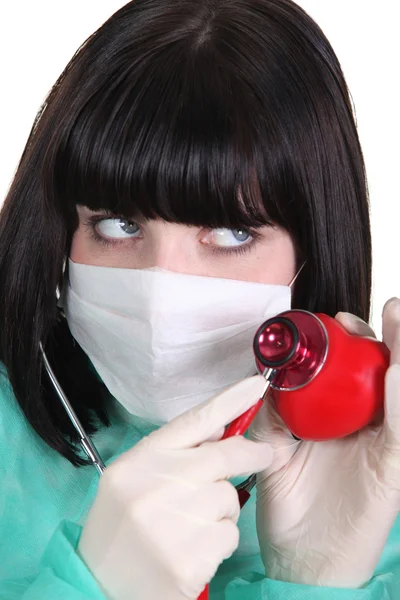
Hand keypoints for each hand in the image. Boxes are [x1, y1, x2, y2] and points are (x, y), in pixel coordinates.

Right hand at [78, 375, 272, 599]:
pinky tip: (192, 550)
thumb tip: (220, 427)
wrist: (98, 586)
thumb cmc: (120, 526)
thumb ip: (173, 450)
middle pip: (223, 455)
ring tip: (189, 525)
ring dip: (221, 509)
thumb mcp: (133, 477)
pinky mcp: (189, 560)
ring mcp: (172, 523)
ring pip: (229, 498)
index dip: (231, 399)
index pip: (194, 421)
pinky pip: (228, 535)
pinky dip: (219, 542)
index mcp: (140, 461)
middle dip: (251, 453)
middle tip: (264, 455)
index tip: (257, 386)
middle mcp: (155, 486)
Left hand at [249, 298, 399, 587]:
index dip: (352, 343)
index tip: (336, 321)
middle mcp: (369, 429)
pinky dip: (398, 400)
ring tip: (397, 316)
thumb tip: (263, 379)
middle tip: (370, 314)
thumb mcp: (273, 449)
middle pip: (387, 374)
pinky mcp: (391, 472)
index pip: (357, 372)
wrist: (300, 560)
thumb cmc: (292, 506)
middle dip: (382, 338)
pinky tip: (396, 372)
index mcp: (344, 422)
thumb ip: (271, 416)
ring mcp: (384, 448)